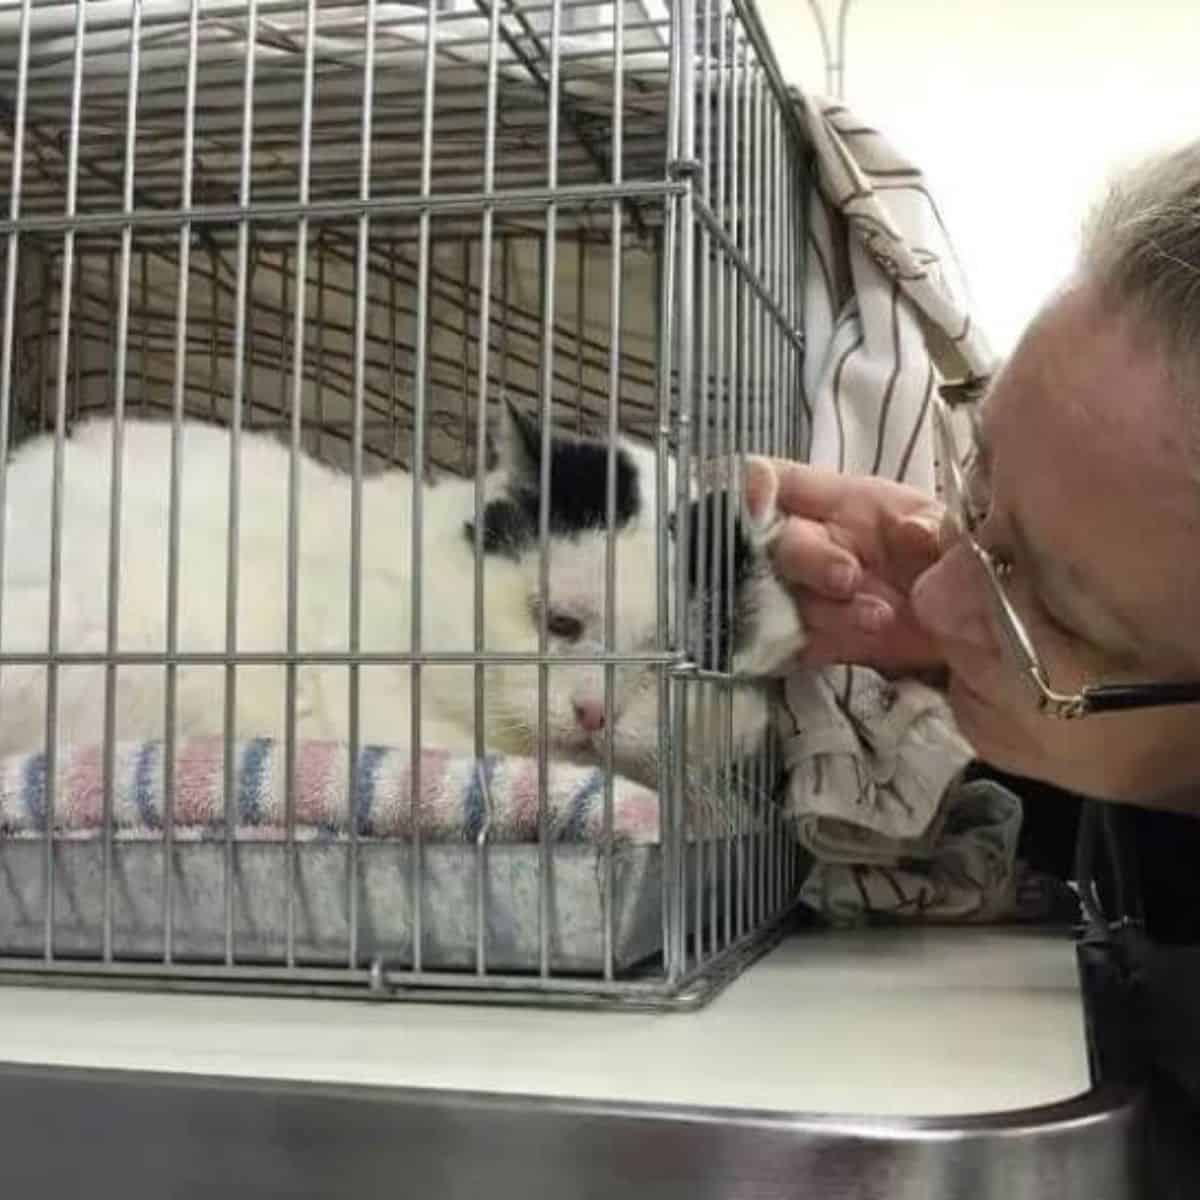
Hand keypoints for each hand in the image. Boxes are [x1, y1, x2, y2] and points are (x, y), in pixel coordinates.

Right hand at [756, 458, 946, 673]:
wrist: (967, 628)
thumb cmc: (945, 561)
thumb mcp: (949, 532)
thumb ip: (933, 526)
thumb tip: (915, 528)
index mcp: (835, 502)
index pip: (773, 482)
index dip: (754, 486)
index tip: (760, 494)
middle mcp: (810, 544)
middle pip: (776, 544)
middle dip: (808, 559)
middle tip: (847, 578)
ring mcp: (804, 595)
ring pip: (783, 599)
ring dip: (825, 610)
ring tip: (879, 617)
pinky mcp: (809, 640)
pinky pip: (791, 643)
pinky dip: (814, 644)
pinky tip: (852, 643)